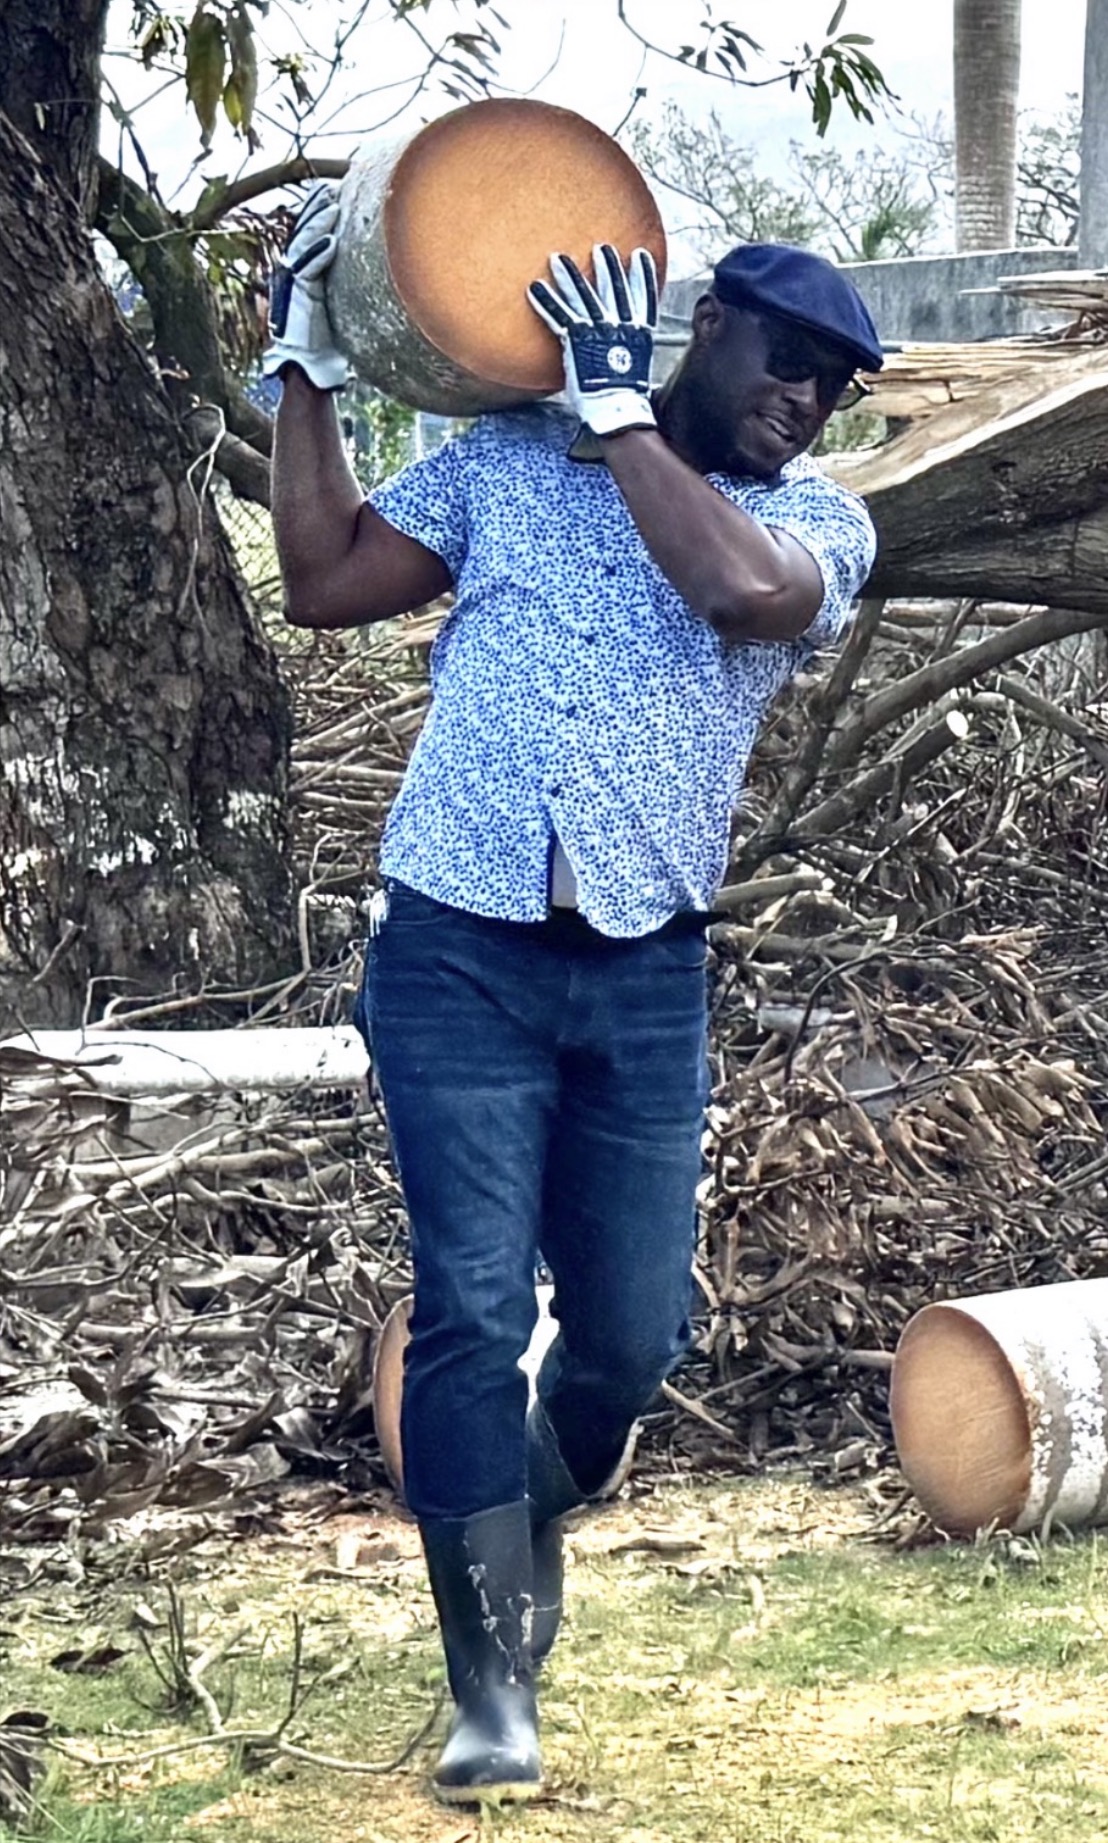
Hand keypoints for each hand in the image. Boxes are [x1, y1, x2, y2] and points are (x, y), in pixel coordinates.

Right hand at [262, 181, 348, 391]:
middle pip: (305, 232)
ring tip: (331, 204)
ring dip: (317, 224)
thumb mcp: (343, 308)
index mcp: (307, 273)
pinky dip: (318, 254)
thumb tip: (383, 273)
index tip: (335, 192)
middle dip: (316, 209)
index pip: (312, 235)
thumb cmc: (330, 341)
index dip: (320, 214)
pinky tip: (330, 239)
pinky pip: (307, 269)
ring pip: (304, 245)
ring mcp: (295, 284)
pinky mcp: (298, 296)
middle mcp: (297, 274)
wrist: (311, 367)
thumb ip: (349, 288)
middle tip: (330, 188)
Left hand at [528, 243, 657, 439]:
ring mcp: (599, 332)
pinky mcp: (578, 341)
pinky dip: (546, 301)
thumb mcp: (634, 372)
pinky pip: (559, 316)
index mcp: (638, 335)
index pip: (643, 298)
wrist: (617, 411)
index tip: (640, 255)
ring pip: (584, 297)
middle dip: (607, 267)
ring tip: (558, 259)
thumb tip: (620, 358)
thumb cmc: (624, 400)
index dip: (642, 275)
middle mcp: (621, 328)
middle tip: (601, 248)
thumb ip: (626, 356)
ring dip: (570, 276)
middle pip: (613, 290)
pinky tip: (534, 288)